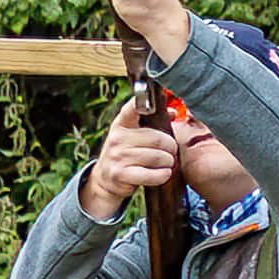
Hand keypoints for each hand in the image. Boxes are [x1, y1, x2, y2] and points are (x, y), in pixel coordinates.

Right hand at [78, 102, 180, 223]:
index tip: (151, 100)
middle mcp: (117, 138)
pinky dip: (163, 175)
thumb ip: (153, 124)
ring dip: (169, 162)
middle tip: (170, 152)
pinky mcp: (120, 174)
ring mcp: (117, 156)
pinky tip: (162, 173)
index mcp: (122, 125)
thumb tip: (174, 112)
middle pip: (159, 139)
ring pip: (159, 157)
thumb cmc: (127, 154)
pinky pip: (153, 174)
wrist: (105, 179)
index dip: (141, 103)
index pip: (131, 109)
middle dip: (171, 147)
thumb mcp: (134, 136)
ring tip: (166, 163)